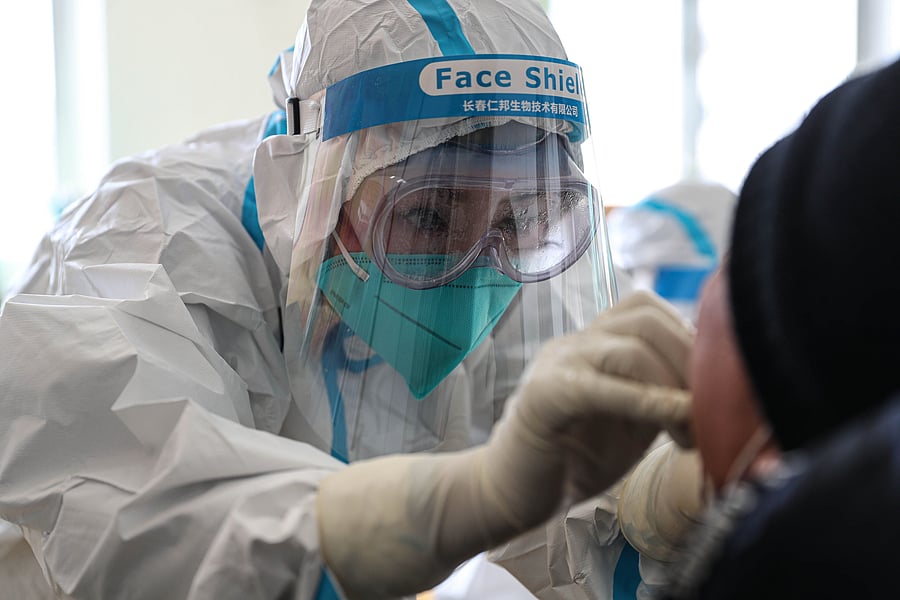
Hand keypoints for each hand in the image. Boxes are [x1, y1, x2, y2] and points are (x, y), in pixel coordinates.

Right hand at [316, 291, 693, 598]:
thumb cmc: (571, 460)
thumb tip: (719, 391)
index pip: (647, 308)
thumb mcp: (631, 422)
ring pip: (627, 348)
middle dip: (689, 360)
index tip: (711, 387)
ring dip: (672, 386)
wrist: (509, 493)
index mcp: (593, 343)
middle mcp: (574, 343)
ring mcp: (556, 364)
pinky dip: (648, 402)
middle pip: (644, 318)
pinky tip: (675, 424)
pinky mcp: (545, 397)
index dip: (689, 338)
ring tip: (687, 433)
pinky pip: (602, 387)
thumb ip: (663, 397)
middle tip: (706, 411)